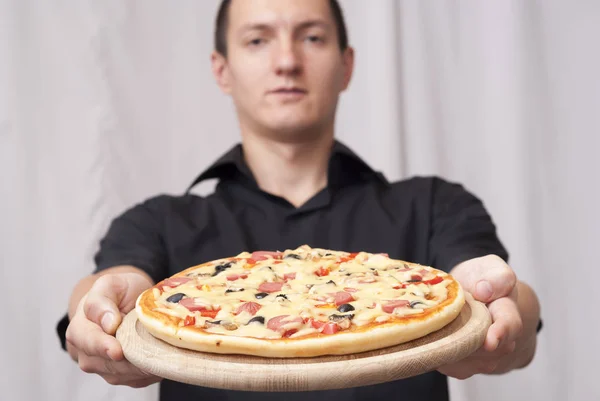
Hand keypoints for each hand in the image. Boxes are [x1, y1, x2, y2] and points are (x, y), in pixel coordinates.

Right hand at [65, 273, 160, 386]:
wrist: (129, 301)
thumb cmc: (119, 291)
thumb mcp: (110, 284)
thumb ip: (102, 301)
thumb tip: (108, 323)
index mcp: (80, 329)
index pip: (88, 342)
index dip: (103, 347)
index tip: (117, 351)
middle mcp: (87, 353)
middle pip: (107, 363)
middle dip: (129, 360)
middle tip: (152, 350)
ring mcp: (104, 367)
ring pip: (124, 374)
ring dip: (142, 365)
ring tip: (160, 350)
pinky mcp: (123, 376)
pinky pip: (137, 379)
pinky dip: (150, 370)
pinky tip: (160, 357)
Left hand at [437, 255, 523, 378]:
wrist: (469, 293)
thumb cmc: (482, 279)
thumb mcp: (492, 268)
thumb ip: (496, 277)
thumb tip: (484, 291)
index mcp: (507, 311)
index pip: (510, 325)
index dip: (500, 334)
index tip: (490, 341)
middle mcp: (501, 339)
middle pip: (487, 352)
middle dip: (466, 344)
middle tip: (443, 331)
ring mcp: (485, 356)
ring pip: (468, 363)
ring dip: (450, 350)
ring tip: (434, 331)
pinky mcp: (466, 365)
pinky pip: (453, 368)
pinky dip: (439, 357)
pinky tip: (430, 342)